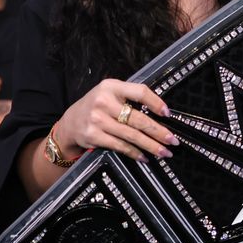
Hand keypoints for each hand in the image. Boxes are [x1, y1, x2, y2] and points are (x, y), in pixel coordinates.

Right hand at [56, 79, 175, 162]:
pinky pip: (120, 146)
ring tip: (164, 152)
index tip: (167, 113)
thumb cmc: (96, 106)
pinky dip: (134, 152)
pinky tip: (145, 156)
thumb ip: (130, 97)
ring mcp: (97, 120)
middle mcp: (104, 102)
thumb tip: (160, 111)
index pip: (139, 91)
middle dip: (158, 131)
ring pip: (131, 135)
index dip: (156, 102)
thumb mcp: (110, 93)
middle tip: (172, 140)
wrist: (70, 122)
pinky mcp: (94, 136)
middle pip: (138, 118)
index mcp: (111, 86)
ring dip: (150, 145)